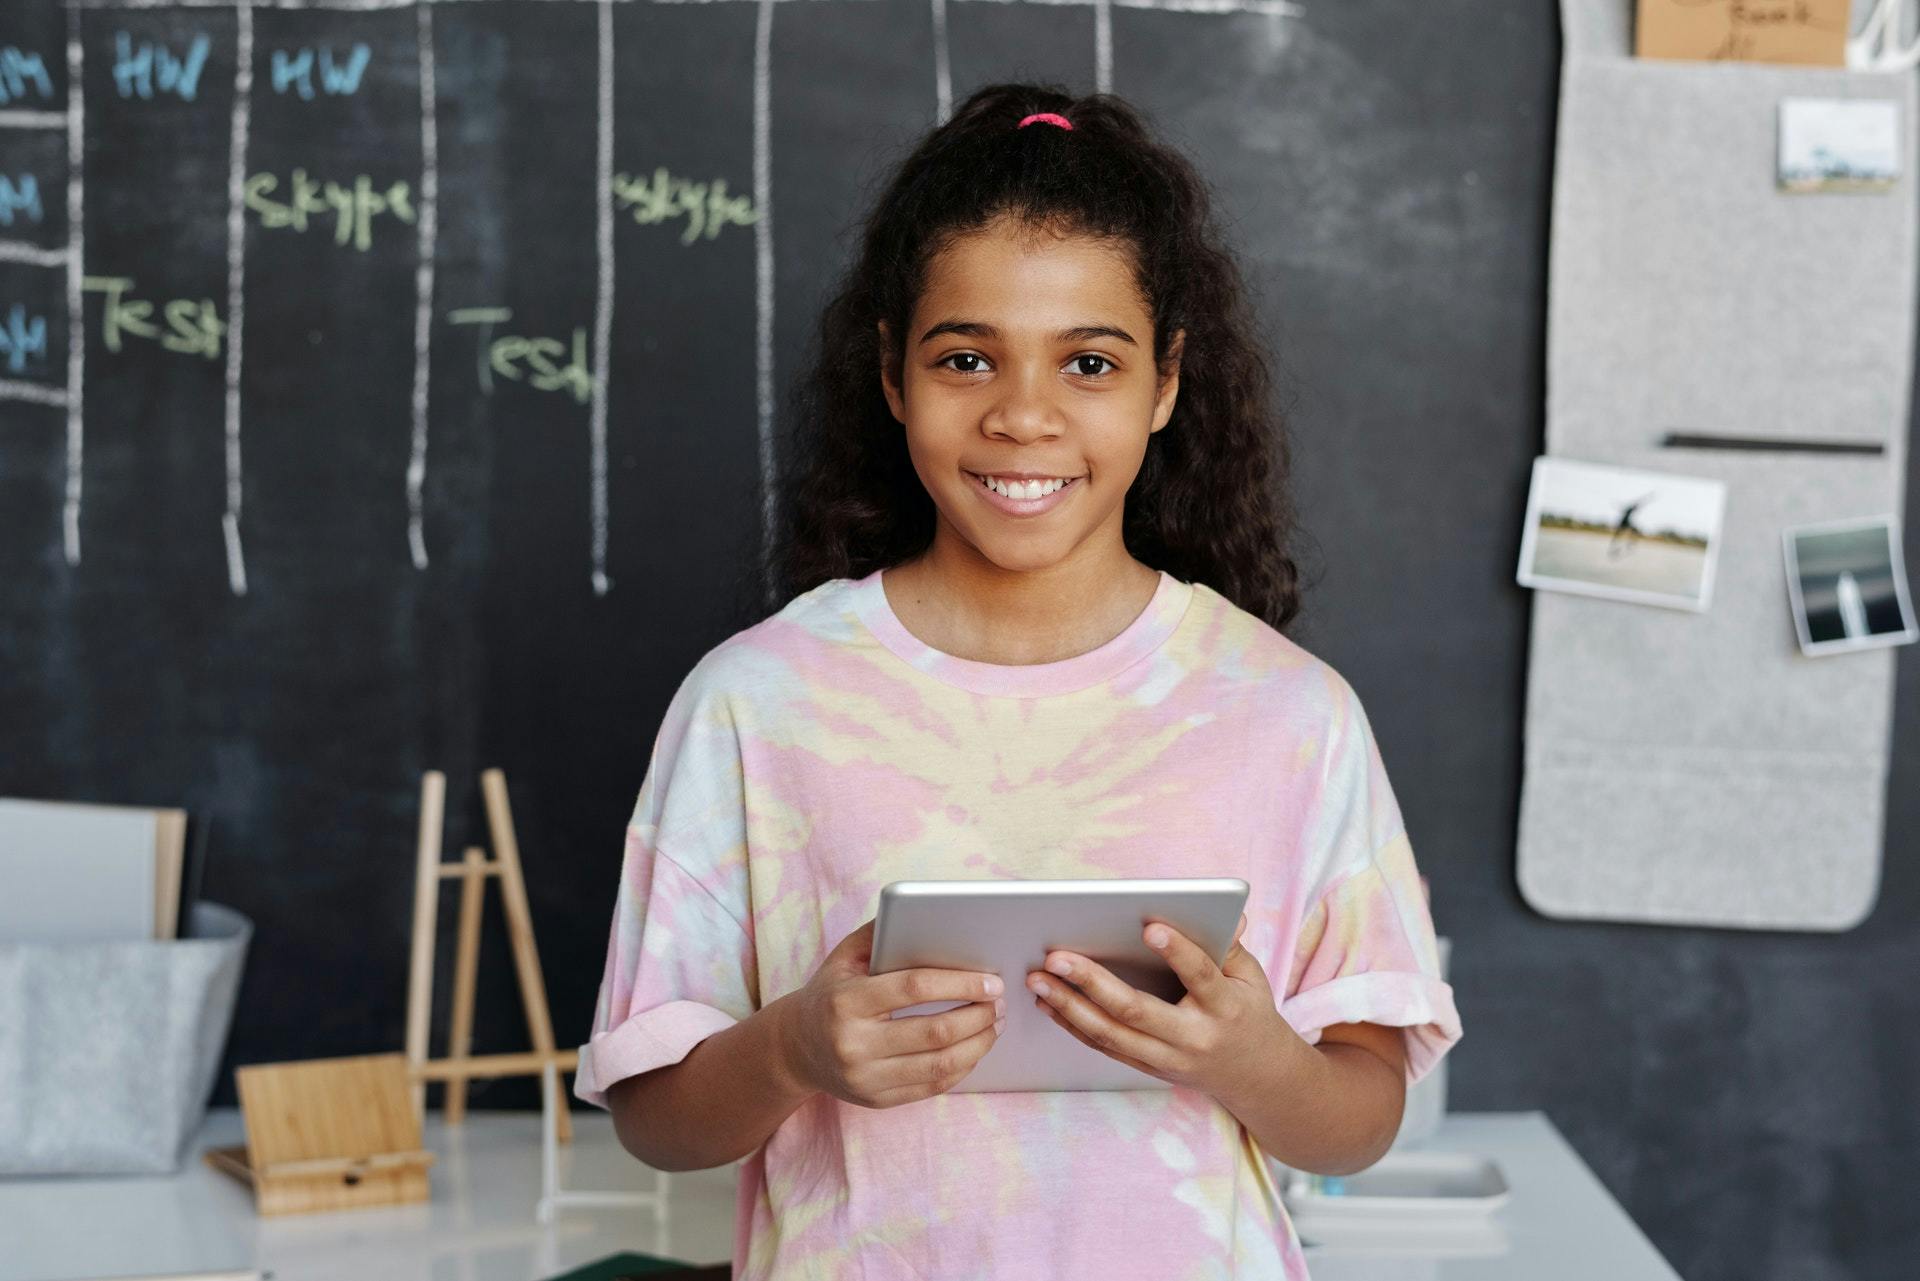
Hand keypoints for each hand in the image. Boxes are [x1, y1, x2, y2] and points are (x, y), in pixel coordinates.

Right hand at [777, 917, 1005, 1109]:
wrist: (795, 1048)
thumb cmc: (831, 993)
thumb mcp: (845, 957)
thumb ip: (883, 933)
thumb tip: (934, 915)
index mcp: (846, 1001)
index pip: (914, 988)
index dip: (960, 984)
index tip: (991, 981)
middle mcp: (853, 1044)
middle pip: (935, 1032)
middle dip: (979, 1015)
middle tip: (1000, 1002)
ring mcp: (865, 1078)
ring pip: (940, 1065)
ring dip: (979, 1044)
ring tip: (996, 1024)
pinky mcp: (877, 1100)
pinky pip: (932, 1087)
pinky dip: (963, 1067)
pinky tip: (975, 1048)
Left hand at [1025, 912, 1308, 1105]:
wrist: (1256, 1077)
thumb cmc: (1248, 1012)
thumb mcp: (1251, 978)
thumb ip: (1231, 946)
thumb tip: (1227, 913)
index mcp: (1225, 1008)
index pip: (1200, 977)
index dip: (1177, 952)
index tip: (1149, 926)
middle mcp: (1192, 1038)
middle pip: (1136, 1011)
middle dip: (1092, 982)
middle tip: (1056, 957)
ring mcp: (1167, 1058)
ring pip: (1110, 1034)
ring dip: (1068, 1006)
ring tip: (1037, 980)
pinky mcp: (1148, 1067)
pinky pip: (1105, 1047)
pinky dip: (1073, 1025)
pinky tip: (1048, 1003)